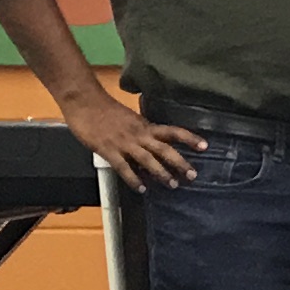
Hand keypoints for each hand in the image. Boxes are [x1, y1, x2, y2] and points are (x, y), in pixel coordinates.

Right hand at [60, 90, 204, 187]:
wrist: (83, 101)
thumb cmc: (105, 110)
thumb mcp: (130, 119)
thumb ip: (142, 131)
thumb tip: (153, 146)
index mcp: (145, 126)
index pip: (173, 131)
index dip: (189, 138)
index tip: (205, 146)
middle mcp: (139, 134)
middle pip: (164, 149)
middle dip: (180, 163)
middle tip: (193, 176)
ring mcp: (124, 142)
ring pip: (148, 159)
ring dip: (161, 173)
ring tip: (173, 185)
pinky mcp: (108, 149)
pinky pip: (123, 167)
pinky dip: (133, 179)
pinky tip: (141, 189)